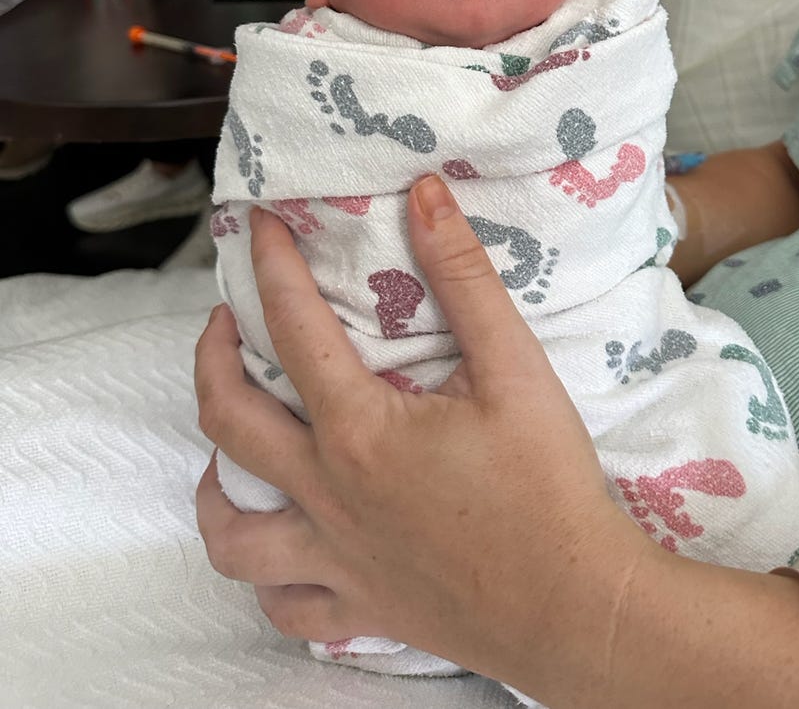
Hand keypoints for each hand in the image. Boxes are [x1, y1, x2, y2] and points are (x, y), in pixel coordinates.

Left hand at [195, 176, 633, 694]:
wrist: (578, 607)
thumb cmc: (549, 485)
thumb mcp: (516, 368)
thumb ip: (465, 278)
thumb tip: (424, 197)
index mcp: (361, 431)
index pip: (293, 329)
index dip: (270, 266)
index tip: (258, 225)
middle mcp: (328, 496)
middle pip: (228, 422)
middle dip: (211, 359)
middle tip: (225, 321)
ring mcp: (336, 561)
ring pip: (231, 534)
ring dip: (213, 483)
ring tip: (229, 444)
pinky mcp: (359, 609)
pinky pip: (282, 606)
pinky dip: (264, 577)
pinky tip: (283, 544)